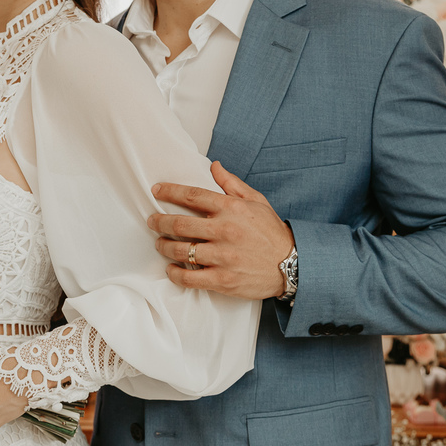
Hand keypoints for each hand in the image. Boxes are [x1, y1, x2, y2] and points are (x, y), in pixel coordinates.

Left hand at [148, 161, 295, 300]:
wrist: (293, 265)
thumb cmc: (271, 232)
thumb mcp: (256, 201)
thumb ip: (232, 184)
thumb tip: (214, 166)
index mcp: (231, 209)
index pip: (192, 196)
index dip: (169, 192)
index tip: (156, 191)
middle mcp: (224, 231)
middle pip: (179, 224)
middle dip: (159, 221)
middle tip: (152, 221)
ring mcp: (222, 257)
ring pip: (180, 250)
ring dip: (163, 246)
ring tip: (159, 243)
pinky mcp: (222, 279)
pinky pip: (189, 277)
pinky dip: (175, 273)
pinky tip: (171, 269)